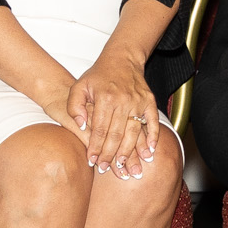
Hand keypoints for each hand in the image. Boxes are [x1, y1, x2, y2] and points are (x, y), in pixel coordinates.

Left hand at [67, 48, 162, 179]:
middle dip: (111, 154)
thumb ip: (74, 106)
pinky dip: (153, 137)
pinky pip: (152, 122)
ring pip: (134, 132)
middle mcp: (123, 101)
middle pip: (117, 134)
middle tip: (107, 168)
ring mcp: (138, 101)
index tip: (93, 161)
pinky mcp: (149, 101)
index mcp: (105, 98)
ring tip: (126, 167)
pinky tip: (149, 152)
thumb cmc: (98, 75)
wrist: (122, 58)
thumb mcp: (79, 86)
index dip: (96, 147)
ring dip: (130, 152)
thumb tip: (81, 125)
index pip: (100, 129)